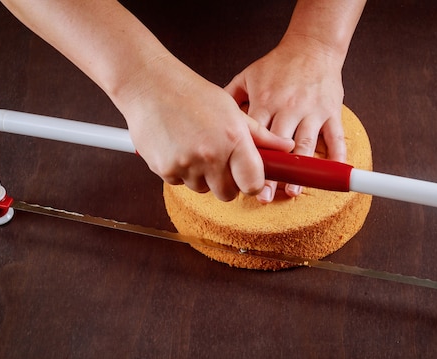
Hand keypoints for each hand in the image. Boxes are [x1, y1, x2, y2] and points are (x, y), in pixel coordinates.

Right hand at [119, 55, 293, 201]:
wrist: (149, 86)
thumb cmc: (192, 94)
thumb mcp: (232, 110)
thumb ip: (260, 135)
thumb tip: (286, 148)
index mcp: (233, 139)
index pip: (252, 184)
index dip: (252, 184)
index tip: (248, 177)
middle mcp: (211, 155)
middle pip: (228, 194)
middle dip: (226, 182)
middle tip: (219, 160)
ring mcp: (186, 165)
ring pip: (203, 189)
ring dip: (202, 176)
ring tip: (195, 147)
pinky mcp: (165, 170)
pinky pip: (180, 183)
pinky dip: (181, 171)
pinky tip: (178, 147)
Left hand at [225, 36, 346, 202]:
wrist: (312, 47)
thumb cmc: (278, 65)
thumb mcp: (248, 76)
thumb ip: (230, 98)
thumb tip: (210, 121)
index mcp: (266, 100)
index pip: (255, 135)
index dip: (249, 159)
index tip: (242, 179)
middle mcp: (289, 107)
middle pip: (279, 146)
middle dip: (272, 172)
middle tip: (262, 196)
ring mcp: (312, 111)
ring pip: (306, 145)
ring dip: (300, 170)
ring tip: (291, 192)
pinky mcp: (332, 112)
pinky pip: (336, 137)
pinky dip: (336, 157)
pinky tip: (332, 175)